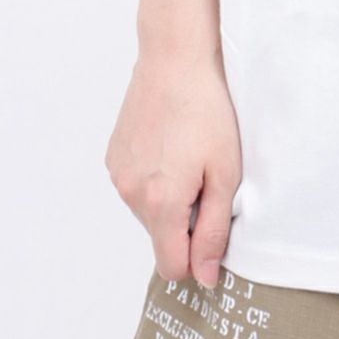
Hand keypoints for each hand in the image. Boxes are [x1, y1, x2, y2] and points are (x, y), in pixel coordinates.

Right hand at [104, 48, 242, 287]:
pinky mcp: (113, 157)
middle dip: (185, 221)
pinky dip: (154, 179)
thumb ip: (213, 231)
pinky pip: (136, 187)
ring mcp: (117, 175)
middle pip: (160, 237)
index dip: (196, 257)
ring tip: (189, 157)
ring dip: (170, 199)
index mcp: (160, 203)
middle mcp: (130, 194)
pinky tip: (171, 146)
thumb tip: (204, 277)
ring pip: (148, 212)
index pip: (171, 266)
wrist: (175, 60)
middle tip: (206, 178)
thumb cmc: (208, 111)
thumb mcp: (225, 174)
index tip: (213, 228)